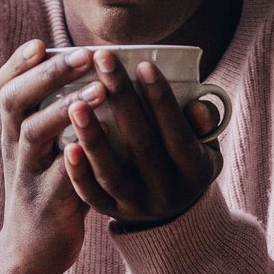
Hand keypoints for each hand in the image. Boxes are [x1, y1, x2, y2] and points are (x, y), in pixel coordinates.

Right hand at [0, 40, 93, 273]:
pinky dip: (77, 159)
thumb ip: (62, 114)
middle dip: (47, 75)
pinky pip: (61, 177)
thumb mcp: (46, 149)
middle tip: (83, 55)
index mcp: (14, 132)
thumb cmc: (50, 188)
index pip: (4, 87)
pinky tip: (98, 143)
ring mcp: (28, 176)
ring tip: (98, 91)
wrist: (32, 250)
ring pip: (34, 135)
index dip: (18, 63)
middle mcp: (14, 149)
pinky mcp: (48, 204)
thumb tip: (97, 71)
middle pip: (14, 102)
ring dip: (63, 109)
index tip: (41, 42)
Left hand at [62, 51, 220, 230]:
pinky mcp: (111, 211)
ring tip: (75, 103)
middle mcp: (166, 191)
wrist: (174, 213)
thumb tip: (197, 105)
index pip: (177, 134)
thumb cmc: (187, 162)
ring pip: (112, 172)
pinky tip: (66, 146)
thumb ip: (204, 125)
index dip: (162, 101)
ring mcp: (136, 205)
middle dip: (122, 100)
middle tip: (102, 60)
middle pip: (142, 145)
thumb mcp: (207, 146)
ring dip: (93, 138)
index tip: (143, 65)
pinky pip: (91, 195)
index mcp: (194, 171)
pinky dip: (78, 172)